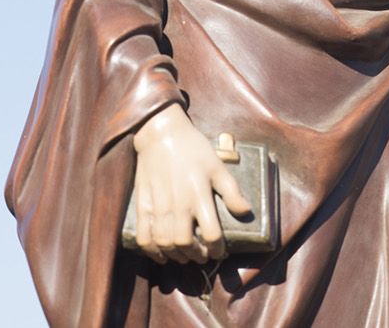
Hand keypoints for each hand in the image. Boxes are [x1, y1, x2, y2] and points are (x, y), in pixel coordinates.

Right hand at [129, 104, 252, 263]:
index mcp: (199, 193)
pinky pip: (144, 236)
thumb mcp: (217, 166)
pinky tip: (160, 253)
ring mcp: (158, 205)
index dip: (217, 249)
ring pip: (164, 243)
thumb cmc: (193, 149)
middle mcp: (178, 203)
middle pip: (185, 243)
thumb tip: (246, 212)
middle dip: (195, 255)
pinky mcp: (142, 205)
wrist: (160, 134)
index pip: (211, 234)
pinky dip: (152, 251)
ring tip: (184, 255)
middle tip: (201, 255)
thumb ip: (232, 191)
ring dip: (176, 255)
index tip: (219, 251)